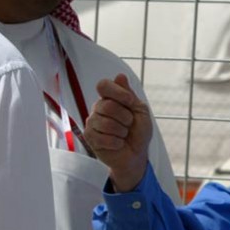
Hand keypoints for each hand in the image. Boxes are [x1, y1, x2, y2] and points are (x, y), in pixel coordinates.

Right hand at [85, 73, 152, 191]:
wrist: (136, 154)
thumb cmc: (138, 132)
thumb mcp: (140, 111)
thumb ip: (129, 95)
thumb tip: (119, 76)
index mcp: (110, 98)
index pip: (103, 85)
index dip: (118, 93)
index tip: (130, 102)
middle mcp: (98, 108)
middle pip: (107, 105)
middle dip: (125, 117)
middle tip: (129, 124)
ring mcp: (92, 123)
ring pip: (104, 122)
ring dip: (121, 131)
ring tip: (123, 135)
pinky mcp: (89, 137)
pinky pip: (102, 137)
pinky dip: (116, 142)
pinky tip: (118, 143)